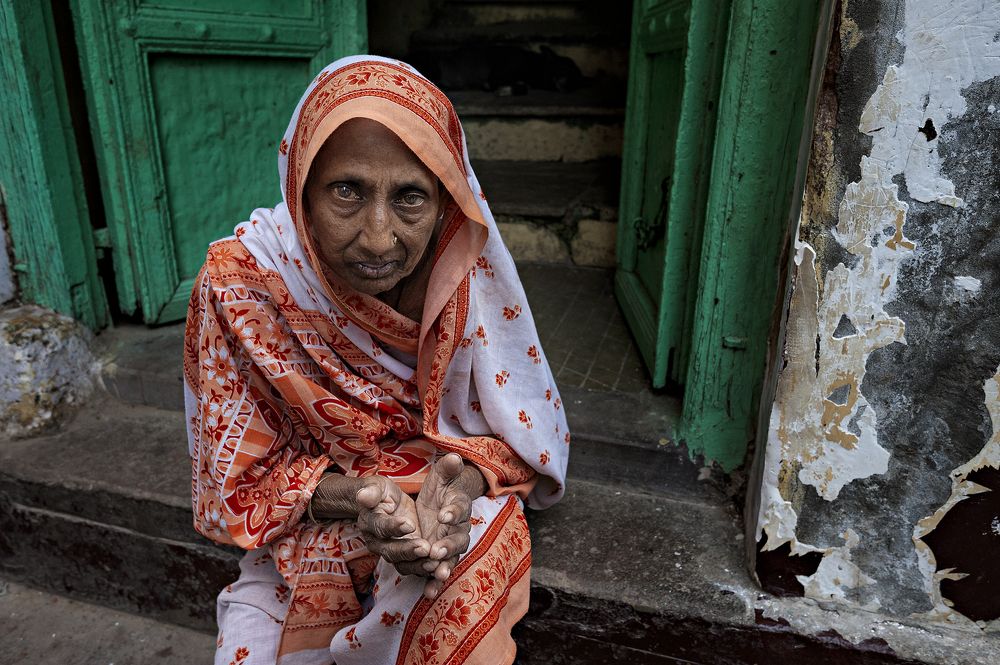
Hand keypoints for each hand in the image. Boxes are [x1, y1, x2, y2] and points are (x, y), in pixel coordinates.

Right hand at [353, 476, 430, 572]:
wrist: (385, 505)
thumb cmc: (382, 493)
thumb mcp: (378, 487)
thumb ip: (372, 491)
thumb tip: (362, 495)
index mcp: (369, 522)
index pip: (380, 526)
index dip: (393, 527)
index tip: (410, 524)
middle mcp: (377, 542)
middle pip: (391, 550)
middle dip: (408, 550)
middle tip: (425, 548)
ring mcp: (390, 553)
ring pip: (402, 563)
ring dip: (418, 565)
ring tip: (434, 563)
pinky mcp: (404, 559)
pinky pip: (413, 568)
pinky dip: (425, 571)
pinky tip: (438, 568)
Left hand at [410, 453, 485, 598]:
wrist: (444, 505)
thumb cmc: (442, 490)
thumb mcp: (442, 477)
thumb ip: (447, 469)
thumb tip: (454, 456)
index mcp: (459, 508)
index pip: (459, 509)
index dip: (452, 511)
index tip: (443, 513)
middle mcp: (458, 530)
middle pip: (458, 539)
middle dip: (447, 545)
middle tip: (435, 550)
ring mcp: (450, 547)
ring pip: (450, 559)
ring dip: (444, 567)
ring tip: (438, 574)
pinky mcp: (440, 560)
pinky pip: (439, 573)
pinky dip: (435, 584)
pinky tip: (428, 593)